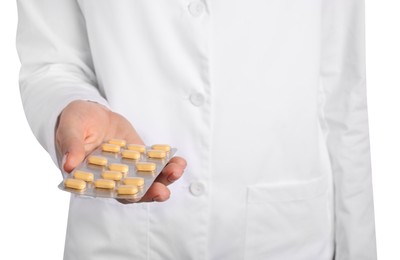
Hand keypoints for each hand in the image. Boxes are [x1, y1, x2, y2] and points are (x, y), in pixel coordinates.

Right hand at [56, 100, 185, 202]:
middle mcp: (112, 176)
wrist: (90, 112)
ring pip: (147, 178)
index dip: (124, 196)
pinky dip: (167, 163)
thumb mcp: (70, 129)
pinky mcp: (139, 155)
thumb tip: (69, 164)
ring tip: (177, 170)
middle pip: (133, 190)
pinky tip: (179, 161)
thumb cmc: (74, 121)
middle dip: (150, 192)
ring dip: (164, 177)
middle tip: (164, 192)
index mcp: (92, 176)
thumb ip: (72, 146)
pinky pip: (154, 162)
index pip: (109, 192)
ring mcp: (128, 166)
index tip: (139, 195)